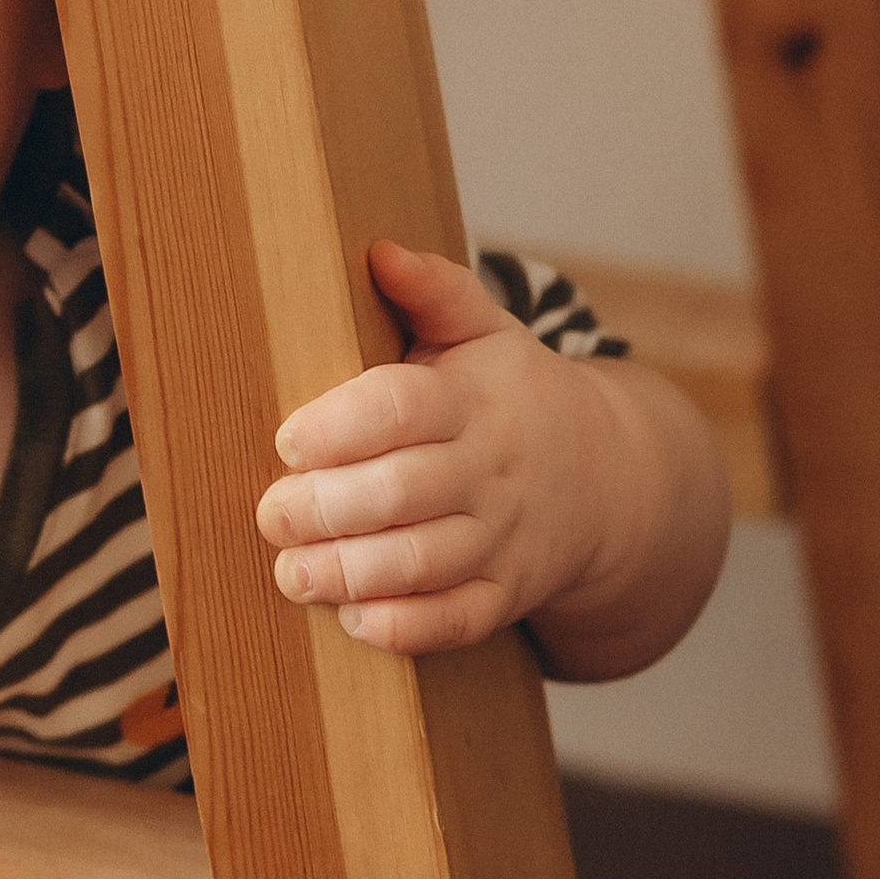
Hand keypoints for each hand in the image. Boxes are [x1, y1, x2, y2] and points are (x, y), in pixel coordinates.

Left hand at [254, 238, 726, 674]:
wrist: (608, 479)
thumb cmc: (511, 397)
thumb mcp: (484, 333)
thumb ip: (434, 291)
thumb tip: (377, 250)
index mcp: (473, 399)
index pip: (403, 407)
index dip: (339, 426)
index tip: (288, 441)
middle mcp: (490, 471)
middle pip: (402, 493)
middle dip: (325, 509)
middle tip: (271, 515)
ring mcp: (503, 538)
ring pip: (422, 564)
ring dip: (348, 574)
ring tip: (292, 573)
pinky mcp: (507, 595)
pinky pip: (457, 622)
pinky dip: (404, 628)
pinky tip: (355, 618)